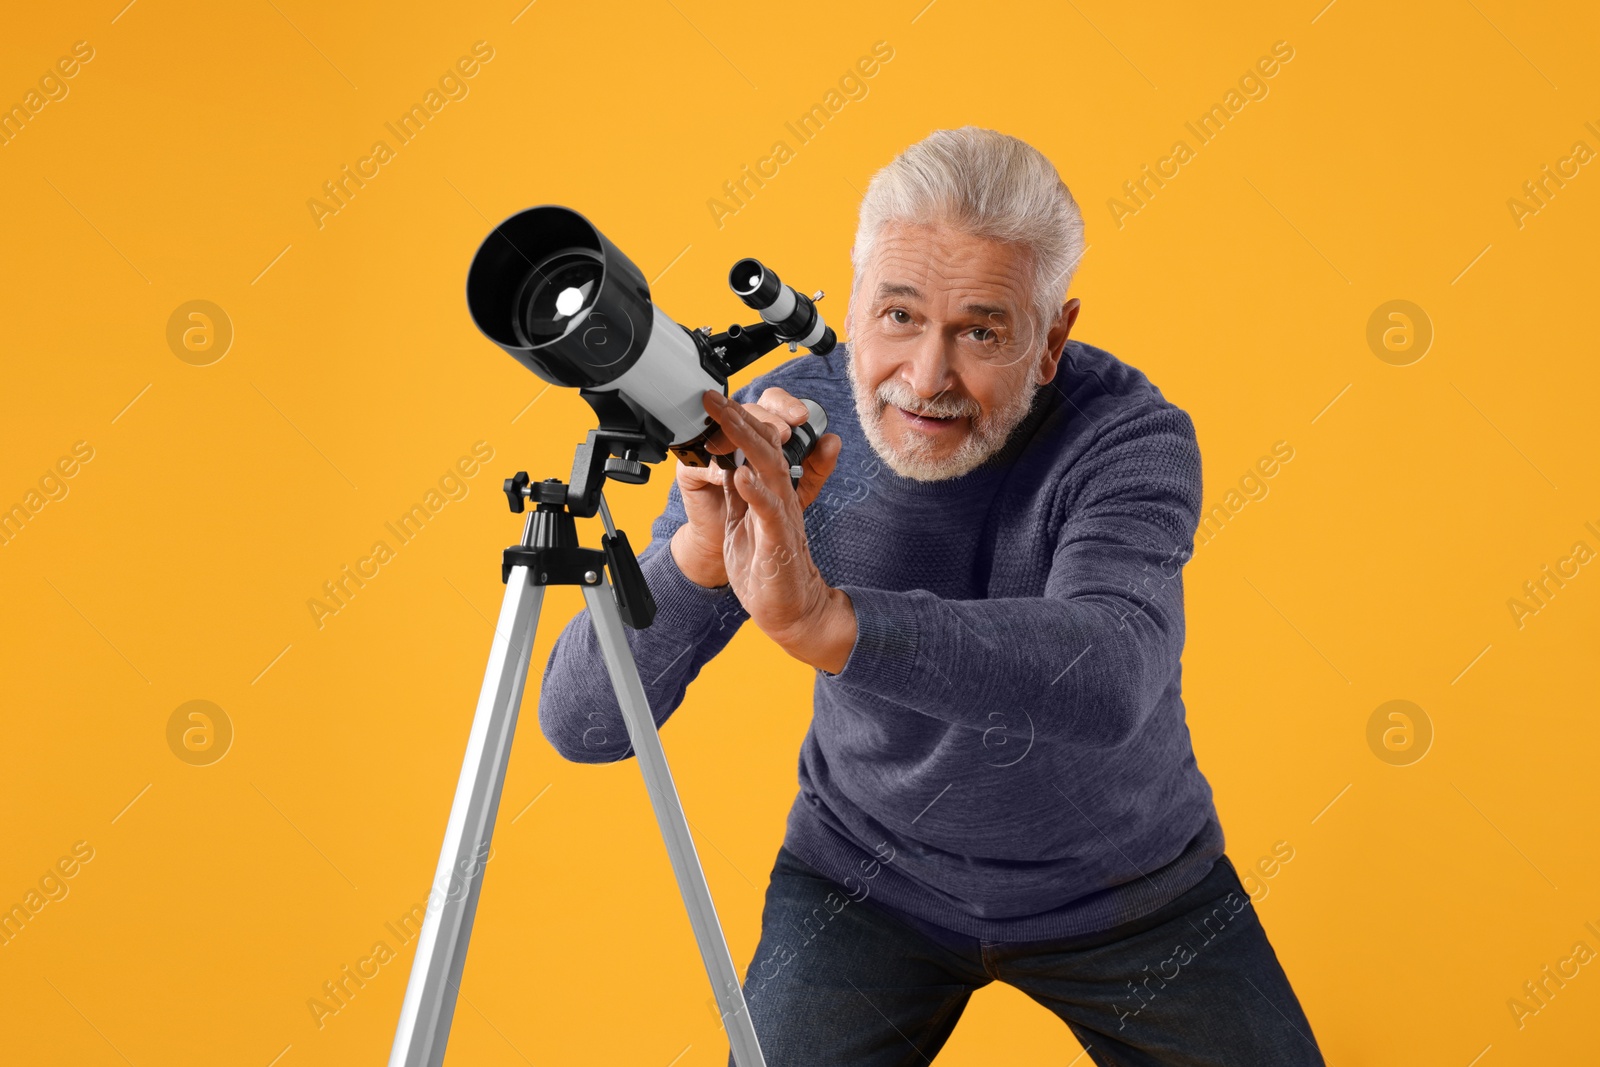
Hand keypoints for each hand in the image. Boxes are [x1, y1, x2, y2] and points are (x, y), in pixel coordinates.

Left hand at [671, 387, 834, 588]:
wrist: (793, 610)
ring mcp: (781, 517)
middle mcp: (779, 497)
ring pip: (769, 468)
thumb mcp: (744, 522)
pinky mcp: (779, 541)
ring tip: (728, 419)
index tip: (713, 401)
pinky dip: (756, 491)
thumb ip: (739, 493)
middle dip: (738, 419)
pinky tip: (742, 475)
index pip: (756, 447)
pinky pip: (771, 511)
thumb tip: (728, 464)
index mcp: (770, 492)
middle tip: (714, 397)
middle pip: (764, 447)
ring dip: (747, 441)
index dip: (736, 422)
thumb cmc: (769, 568)